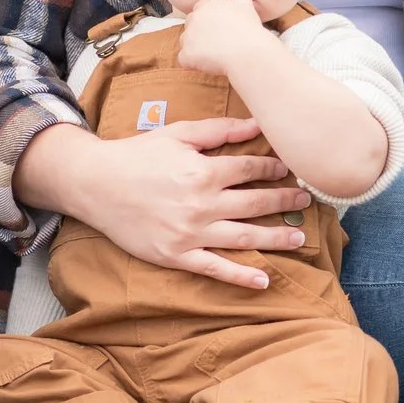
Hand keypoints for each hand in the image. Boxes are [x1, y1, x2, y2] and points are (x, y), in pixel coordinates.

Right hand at [29, 117, 310, 289]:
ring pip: (244, 237)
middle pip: (255, 204)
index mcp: (202, 171)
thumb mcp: (178, 134)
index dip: (275, 169)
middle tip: (308, 201)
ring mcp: (189, 233)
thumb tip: (257, 122)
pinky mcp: (176, 255)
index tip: (293, 169)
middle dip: (285, 202)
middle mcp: (201, 203)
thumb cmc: (137, 155)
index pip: (250, 171)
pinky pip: (214, 269)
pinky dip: (241, 276)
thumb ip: (219, 130)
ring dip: (276, 239)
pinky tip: (264, 280)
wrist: (95, 184)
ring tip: (301, 239)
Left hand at [176, 0, 269, 76]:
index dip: (210, 23)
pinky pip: (185, 59)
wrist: (249, 53)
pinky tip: (210, 62)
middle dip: (201, 34)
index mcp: (205, 4)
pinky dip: (194, 63)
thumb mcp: (245, 3)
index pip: (200, 12)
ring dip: (197, 48)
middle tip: (219, 43)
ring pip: (186, 42)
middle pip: (191, 26)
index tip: (221, 31)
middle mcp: (193, 17)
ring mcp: (188, 36)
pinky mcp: (186, 54)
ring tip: (216, 53)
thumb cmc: (249, 30)